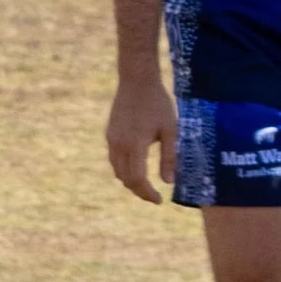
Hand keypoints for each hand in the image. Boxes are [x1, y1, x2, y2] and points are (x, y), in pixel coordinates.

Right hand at [106, 72, 178, 203]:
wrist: (136, 80)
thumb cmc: (158, 103)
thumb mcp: (170, 130)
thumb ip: (169, 156)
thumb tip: (168, 182)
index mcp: (135, 145)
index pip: (137, 179)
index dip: (147, 193)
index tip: (159, 200)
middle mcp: (119, 145)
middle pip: (125, 179)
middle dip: (139, 191)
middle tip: (154, 196)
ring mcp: (111, 139)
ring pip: (117, 170)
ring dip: (130, 181)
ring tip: (145, 184)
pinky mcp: (110, 134)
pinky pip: (115, 159)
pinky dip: (124, 169)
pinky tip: (137, 167)